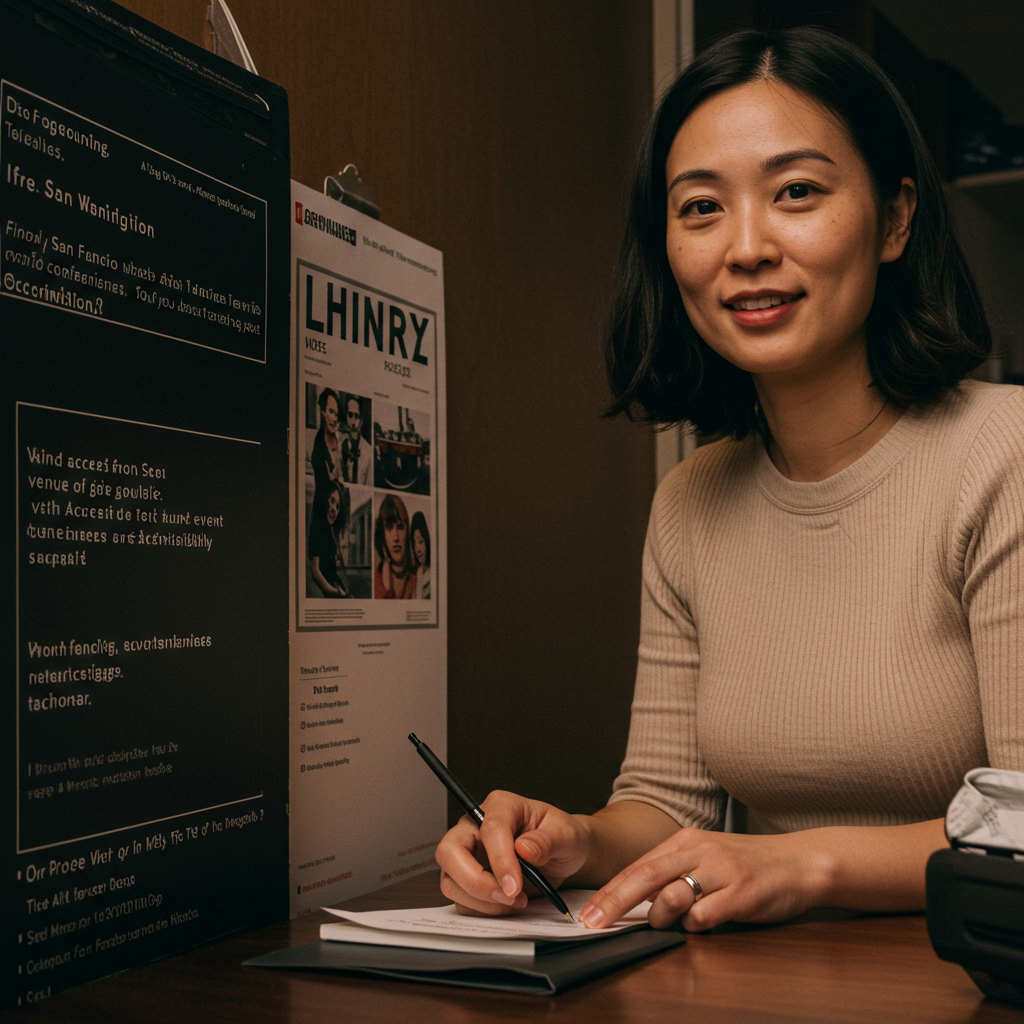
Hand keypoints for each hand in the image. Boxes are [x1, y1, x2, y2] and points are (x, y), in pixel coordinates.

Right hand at [435, 790, 589, 915]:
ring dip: (481, 901)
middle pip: (450, 851)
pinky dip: (482, 910)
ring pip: (450, 880)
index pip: (488, 829)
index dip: (499, 860)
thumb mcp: (566, 835)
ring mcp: (469, 853)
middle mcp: (476, 827)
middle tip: (508, 896)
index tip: (515, 886)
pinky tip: (508, 905)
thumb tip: (524, 849)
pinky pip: (461, 900)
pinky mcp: (468, 878)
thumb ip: (547, 840)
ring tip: (516, 901)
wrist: (564, 856)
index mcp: (501, 806)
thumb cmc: (562, 838)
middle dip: (475, 881)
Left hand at [578, 828, 825, 932]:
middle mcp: (699, 851)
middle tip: (594, 923)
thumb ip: (673, 872)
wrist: (799, 862)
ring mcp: (720, 871)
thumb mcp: (705, 858)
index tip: (589, 913)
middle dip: (614, 903)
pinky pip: (705, 915)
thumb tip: (635, 897)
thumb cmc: (749, 865)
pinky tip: (705, 921)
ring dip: (663, 917)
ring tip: (670, 922)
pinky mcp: (740, 893)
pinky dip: (697, 925)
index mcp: (685, 841)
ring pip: (672, 897)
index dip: (610, 892)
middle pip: (645, 878)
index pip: (637, 867)